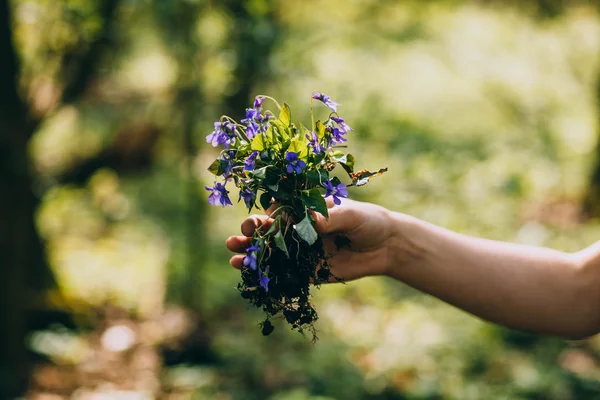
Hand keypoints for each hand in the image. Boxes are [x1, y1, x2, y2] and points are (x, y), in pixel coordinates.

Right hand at [225, 198, 395, 280]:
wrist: (384, 246)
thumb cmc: (367, 221)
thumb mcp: (350, 215)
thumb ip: (330, 218)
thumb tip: (311, 221)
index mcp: (304, 210)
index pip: (278, 212)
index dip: (264, 217)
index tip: (256, 223)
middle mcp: (298, 229)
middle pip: (268, 232)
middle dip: (250, 234)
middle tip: (239, 239)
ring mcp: (300, 251)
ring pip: (270, 253)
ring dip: (250, 255)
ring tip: (233, 257)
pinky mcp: (307, 271)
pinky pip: (284, 274)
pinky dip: (267, 275)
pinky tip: (250, 277)